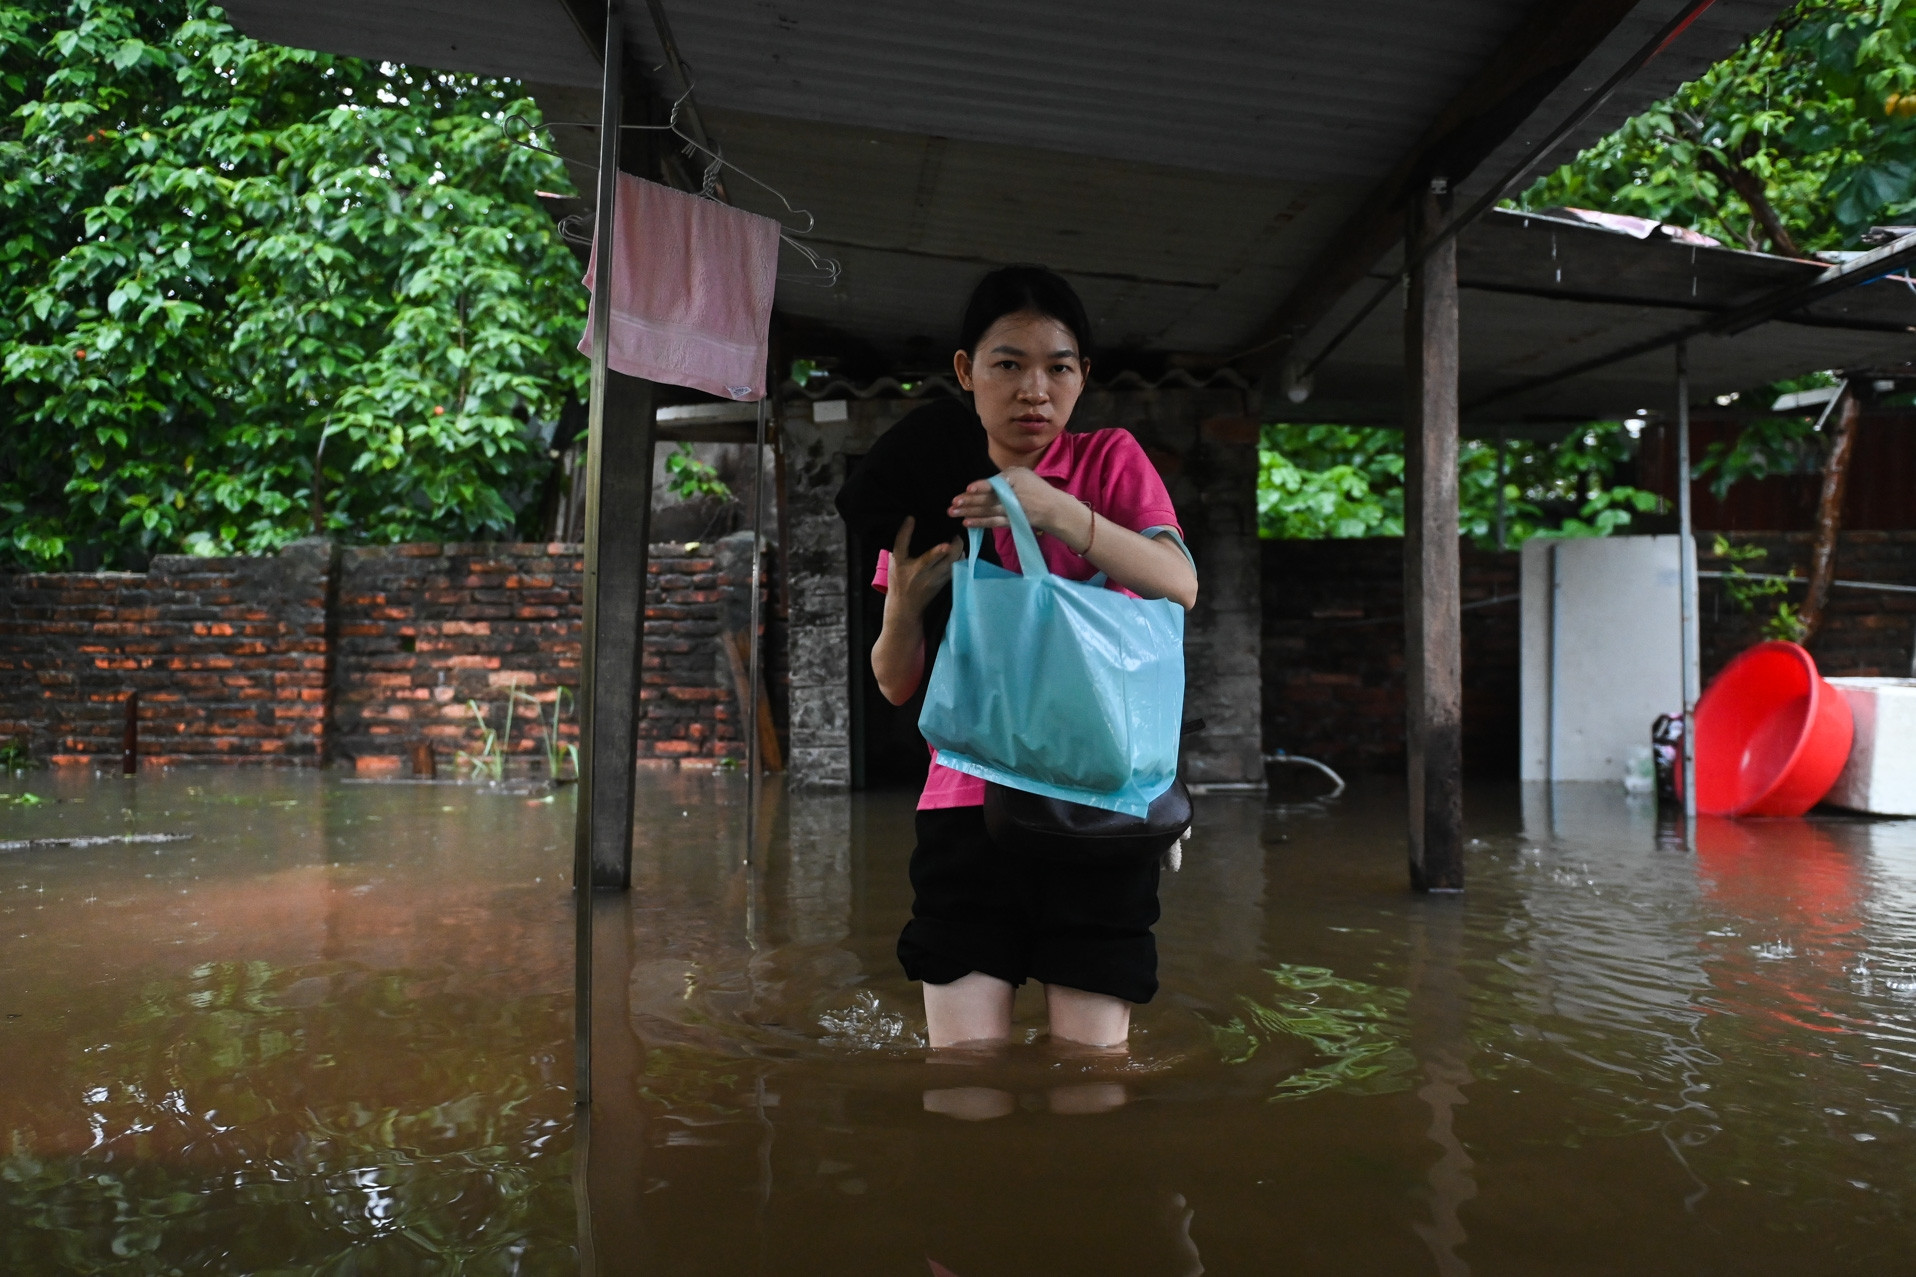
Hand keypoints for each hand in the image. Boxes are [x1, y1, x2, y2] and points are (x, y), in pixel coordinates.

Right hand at [884, 517, 962, 619]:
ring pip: (956, 563)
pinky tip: (958, 550)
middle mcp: (929, 574)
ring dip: (959, 550)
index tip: (945, 543)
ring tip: (957, 539)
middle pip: (949, 560)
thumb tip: (910, 518)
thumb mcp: (895, 560)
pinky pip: (957, 568)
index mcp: (915, 567)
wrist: (905, 606)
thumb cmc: (898, 580)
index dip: (937, 551)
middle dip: (956, 545)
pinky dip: (960, 558)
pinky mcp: (945, 582)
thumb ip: (902, 539)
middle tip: (955, 532)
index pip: (926, 558)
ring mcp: (940, 579)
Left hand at [948, 468, 1090, 549]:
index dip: (982, 486)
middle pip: (988, 498)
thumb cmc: (1035, 488)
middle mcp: (1012, 495)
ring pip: (987, 511)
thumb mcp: (1023, 473)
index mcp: (1015, 479)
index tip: (969, 488)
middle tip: (953, 503)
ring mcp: (1010, 510)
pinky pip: (992, 523)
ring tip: (953, 513)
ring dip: (969, 512)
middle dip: (969, 501)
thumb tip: (986, 482)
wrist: (1052, 508)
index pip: (996, 483)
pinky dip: (979, 523)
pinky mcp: (1009, 522)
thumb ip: (1004, 475)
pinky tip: (967, 522)